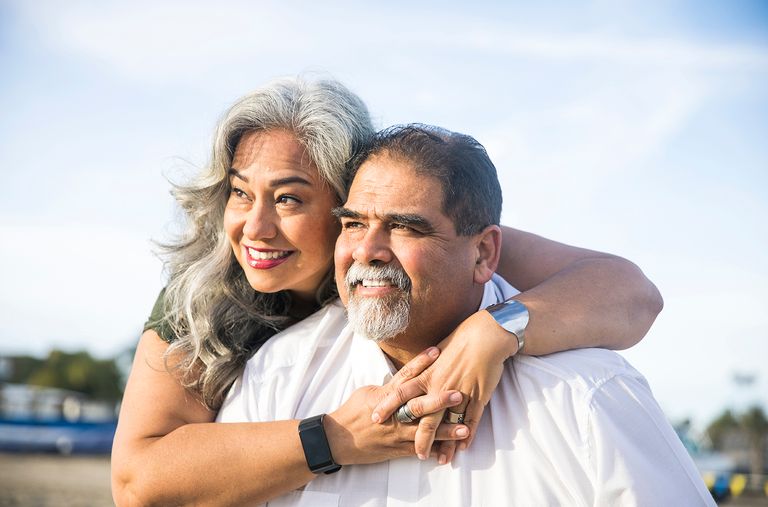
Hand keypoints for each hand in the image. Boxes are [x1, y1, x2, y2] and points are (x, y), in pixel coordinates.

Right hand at [325, 347, 468, 464]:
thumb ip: (390, 388)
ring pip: (426, 431)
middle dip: (440, 399)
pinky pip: (420, 450)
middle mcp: (394, 415)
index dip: (421, 363)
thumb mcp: (368, 393)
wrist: (338, 440)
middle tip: (459, 393)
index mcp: (386, 397)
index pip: (406, 376)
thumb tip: (406, 379)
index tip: (437, 351)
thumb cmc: (352, 413)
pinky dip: (436, 449)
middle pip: (420, 405)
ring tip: (466, 428)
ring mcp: (397, 434)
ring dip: (447, 430)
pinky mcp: (398, 450)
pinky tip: (452, 449)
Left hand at [371, 310, 516, 462]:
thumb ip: (424, 367)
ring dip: (446, 443)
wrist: (485, 336)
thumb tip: (413, 373)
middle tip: (416, 453)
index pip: (401, 393)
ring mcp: (459, 393)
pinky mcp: (477, 396)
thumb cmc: (461, 340)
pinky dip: (467, 434)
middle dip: (420, 438)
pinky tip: (463, 447)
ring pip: (449, 424)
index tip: (376, 418)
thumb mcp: (436, 352)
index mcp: (427, 374)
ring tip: (442, 460)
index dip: (388, 406)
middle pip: (426, 417)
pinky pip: (471, 419)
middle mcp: (440, 386)